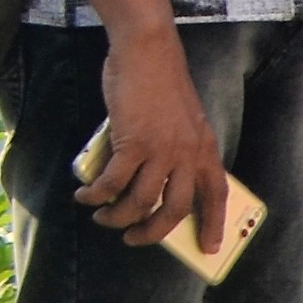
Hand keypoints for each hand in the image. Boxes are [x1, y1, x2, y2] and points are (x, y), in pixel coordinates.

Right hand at [81, 25, 231, 249]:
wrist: (148, 53)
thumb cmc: (160, 86)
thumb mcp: (181, 122)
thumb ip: (175, 152)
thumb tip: (149, 189)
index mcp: (205, 148)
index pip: (217, 193)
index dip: (214, 223)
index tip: (209, 248)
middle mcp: (189, 152)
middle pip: (177, 209)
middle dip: (153, 232)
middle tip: (134, 238)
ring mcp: (163, 149)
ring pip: (141, 202)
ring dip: (118, 217)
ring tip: (102, 216)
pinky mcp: (133, 142)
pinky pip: (113, 183)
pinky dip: (96, 195)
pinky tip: (85, 195)